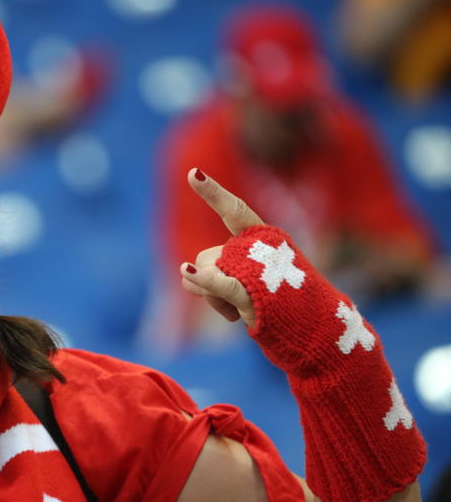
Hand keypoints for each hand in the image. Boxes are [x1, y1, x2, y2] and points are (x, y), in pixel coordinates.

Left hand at [179, 168, 262, 329]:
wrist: (314, 328)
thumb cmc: (278, 299)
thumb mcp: (247, 276)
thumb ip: (217, 269)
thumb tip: (185, 274)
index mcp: (263, 237)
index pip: (234, 210)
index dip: (212, 192)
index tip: (193, 173)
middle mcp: (258, 248)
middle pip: (207, 256)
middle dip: (209, 280)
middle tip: (238, 300)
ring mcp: (255, 269)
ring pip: (204, 273)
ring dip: (210, 297)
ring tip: (240, 309)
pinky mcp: (252, 294)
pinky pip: (220, 284)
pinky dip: (204, 280)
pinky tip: (187, 272)